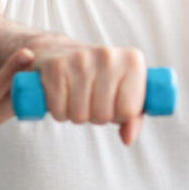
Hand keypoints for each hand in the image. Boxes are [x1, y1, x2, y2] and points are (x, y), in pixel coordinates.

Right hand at [32, 44, 147, 146]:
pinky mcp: (56, 67)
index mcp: (132, 60)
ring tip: (76, 96)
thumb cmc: (97, 76)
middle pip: (103, 115)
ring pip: (80, 115)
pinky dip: (59, 111)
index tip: (112, 101)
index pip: (129, 110)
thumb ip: (132, 117)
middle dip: (96, 116)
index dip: (118, 115)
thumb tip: (128, 138)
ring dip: (76, 114)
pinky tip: (62, 94)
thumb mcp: (122, 91)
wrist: (59, 50)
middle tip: (91, 99)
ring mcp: (81, 60)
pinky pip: (59, 111)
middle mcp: (108, 56)